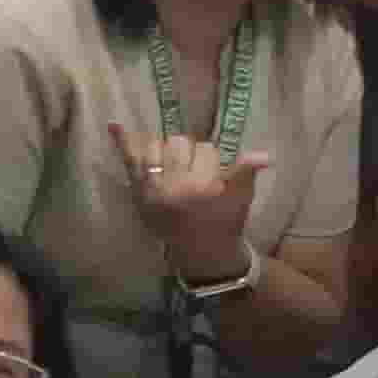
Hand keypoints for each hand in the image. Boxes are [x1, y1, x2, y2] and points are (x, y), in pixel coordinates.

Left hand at [131, 135, 269, 273]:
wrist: (201, 253)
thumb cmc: (224, 224)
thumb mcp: (241, 199)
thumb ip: (246, 173)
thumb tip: (265, 156)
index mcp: (200, 187)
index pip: (206, 150)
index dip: (212, 159)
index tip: (214, 175)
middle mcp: (172, 185)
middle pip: (180, 142)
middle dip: (190, 151)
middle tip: (194, 170)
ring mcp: (150, 186)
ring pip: (156, 145)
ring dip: (166, 148)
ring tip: (173, 162)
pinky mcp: (137, 191)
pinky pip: (128, 160)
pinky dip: (122, 141)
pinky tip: (113, 124)